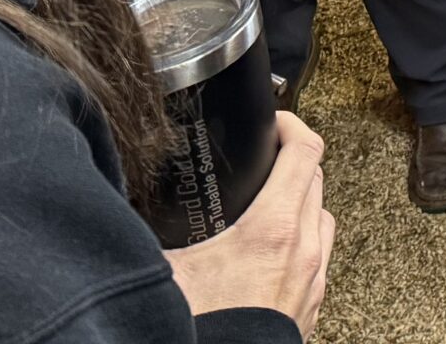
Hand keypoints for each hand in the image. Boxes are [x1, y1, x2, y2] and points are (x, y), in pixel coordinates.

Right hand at [165, 113, 334, 338]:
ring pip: (322, 217)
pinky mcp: (312, 305)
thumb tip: (123, 212)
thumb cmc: (203, 332)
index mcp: (273, 231)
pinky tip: (273, 252)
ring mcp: (313, 279)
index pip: (304, 152)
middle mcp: (303, 251)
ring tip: (270, 204)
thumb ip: (151, 234)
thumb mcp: (166, 273)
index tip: (273, 123)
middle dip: (292, 161)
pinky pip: (320, 255)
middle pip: (316, 180)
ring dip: (303, 203)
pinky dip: (304, 241)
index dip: (290, 126)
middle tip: (264, 160)